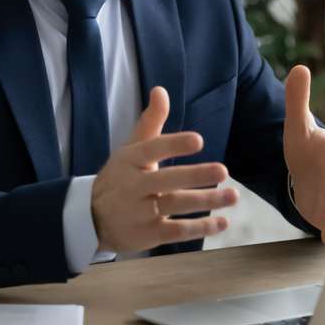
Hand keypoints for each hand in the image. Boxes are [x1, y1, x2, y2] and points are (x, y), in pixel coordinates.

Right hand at [91, 86, 238, 252]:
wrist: (92, 218)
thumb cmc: (121, 177)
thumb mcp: (131, 148)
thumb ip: (151, 121)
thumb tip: (161, 90)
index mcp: (132, 160)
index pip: (153, 149)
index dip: (175, 145)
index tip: (198, 140)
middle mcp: (135, 186)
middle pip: (168, 180)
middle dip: (196, 176)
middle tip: (224, 171)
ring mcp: (141, 212)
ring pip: (177, 205)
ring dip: (207, 201)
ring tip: (233, 196)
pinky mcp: (149, 234)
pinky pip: (178, 232)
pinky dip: (201, 228)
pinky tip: (223, 222)